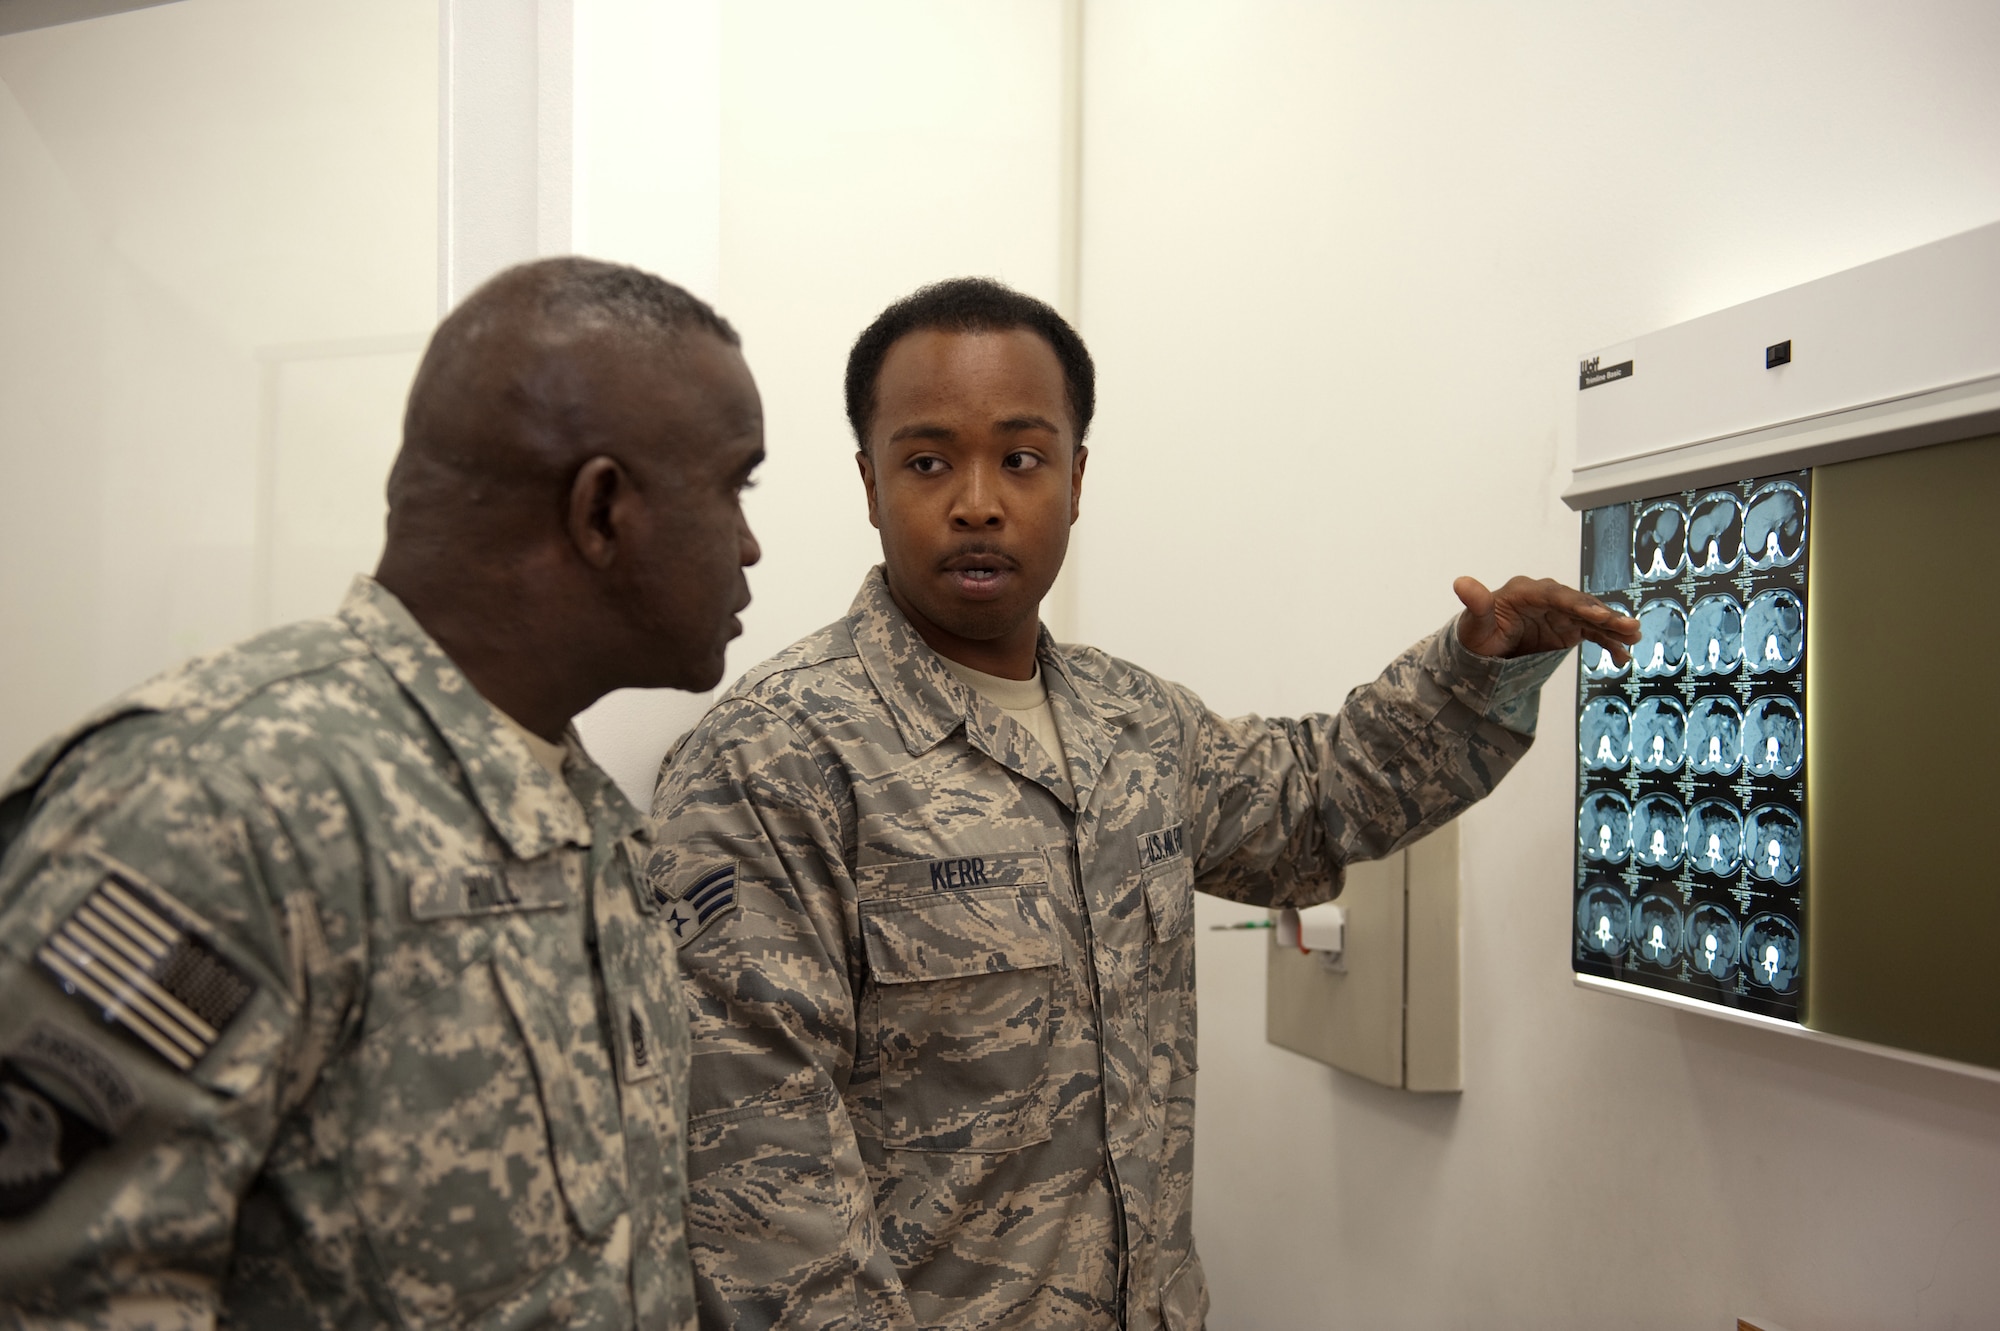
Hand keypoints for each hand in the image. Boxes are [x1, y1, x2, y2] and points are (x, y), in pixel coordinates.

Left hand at [1453, 575, 1640, 662]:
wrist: (1484, 650)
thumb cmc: (1477, 635)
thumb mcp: (1474, 624)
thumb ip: (1475, 605)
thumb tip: (1461, 583)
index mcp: (1525, 592)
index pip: (1555, 596)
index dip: (1577, 605)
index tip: (1597, 615)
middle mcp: (1547, 598)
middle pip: (1580, 603)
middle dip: (1604, 615)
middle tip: (1628, 626)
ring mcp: (1561, 612)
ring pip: (1592, 617)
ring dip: (1614, 627)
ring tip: (1634, 637)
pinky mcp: (1569, 627)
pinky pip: (1593, 633)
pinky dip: (1608, 643)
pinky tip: (1622, 657)